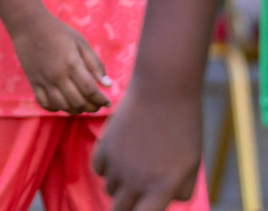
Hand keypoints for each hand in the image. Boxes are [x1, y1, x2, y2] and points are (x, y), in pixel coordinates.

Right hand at [9, 12, 111, 113]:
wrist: (27, 25)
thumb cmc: (58, 31)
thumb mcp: (81, 43)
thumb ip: (95, 64)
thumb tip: (108, 84)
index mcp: (72, 64)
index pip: (90, 90)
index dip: (102, 100)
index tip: (108, 102)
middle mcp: (58, 75)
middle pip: (78, 102)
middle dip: (92, 107)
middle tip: (97, 104)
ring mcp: (44, 80)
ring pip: (62, 106)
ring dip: (75, 110)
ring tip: (82, 105)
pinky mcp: (33, 82)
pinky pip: (44, 103)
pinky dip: (55, 108)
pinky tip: (62, 103)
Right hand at [92, 88, 201, 210]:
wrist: (162, 92)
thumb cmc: (184, 128)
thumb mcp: (192, 165)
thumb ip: (179, 188)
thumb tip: (166, 197)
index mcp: (161, 187)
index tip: (142, 209)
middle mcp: (135, 180)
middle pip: (120, 209)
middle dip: (128, 207)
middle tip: (136, 201)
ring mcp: (116, 163)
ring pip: (109, 188)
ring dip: (119, 187)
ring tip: (133, 172)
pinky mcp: (104, 146)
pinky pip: (98, 170)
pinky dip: (107, 170)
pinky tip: (120, 160)